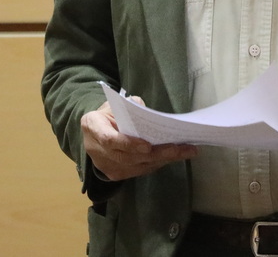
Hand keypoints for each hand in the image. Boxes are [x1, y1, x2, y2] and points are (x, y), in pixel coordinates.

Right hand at [80, 100, 196, 180]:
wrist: (94, 132)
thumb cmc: (108, 114)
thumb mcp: (115, 104)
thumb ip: (131, 107)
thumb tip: (150, 115)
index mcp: (92, 126)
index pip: (110, 140)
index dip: (129, 144)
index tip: (147, 146)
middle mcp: (95, 150)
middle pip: (128, 157)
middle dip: (156, 153)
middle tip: (179, 148)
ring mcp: (104, 165)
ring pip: (136, 166)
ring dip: (162, 159)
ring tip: (185, 151)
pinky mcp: (114, 174)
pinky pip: (138, 171)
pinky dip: (157, 163)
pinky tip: (173, 156)